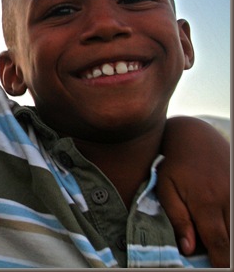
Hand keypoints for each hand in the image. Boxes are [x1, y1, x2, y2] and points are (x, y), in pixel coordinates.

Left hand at [157, 116, 229, 266]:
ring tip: (219, 244)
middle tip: (217, 260)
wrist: (193, 135)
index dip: (220, 260)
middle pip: (232, 237)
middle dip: (226, 252)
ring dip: (230, 236)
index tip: (218, 269)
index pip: (218, 241)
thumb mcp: (166, 189)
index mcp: (205, 202)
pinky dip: (232, 220)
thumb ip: (177, 218)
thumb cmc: (172, 163)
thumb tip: (188, 248)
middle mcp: (227, 199)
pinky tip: (223, 224)